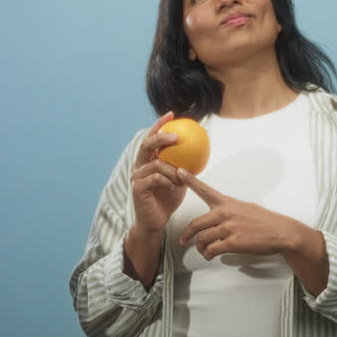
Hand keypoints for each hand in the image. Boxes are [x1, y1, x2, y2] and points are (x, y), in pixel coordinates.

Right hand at [130, 112, 187, 233]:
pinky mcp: (137, 188)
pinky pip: (156, 178)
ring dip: (172, 170)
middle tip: (177, 137)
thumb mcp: (179, 179)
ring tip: (181, 178)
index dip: (159, 125)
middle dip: (161, 137)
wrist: (156, 223)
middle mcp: (139, 166)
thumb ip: (184, 165)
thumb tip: (200, 149)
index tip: (171, 114)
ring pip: (156, 163)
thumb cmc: (167, 200)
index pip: (151, 138)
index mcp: (147, 161)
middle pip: (146, 144)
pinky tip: (174, 186)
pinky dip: (168, 180)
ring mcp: (136, 177)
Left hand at [176, 168, 304, 260]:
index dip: (191, 180)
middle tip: (183, 240)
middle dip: (186, 234)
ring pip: (202, 239)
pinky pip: (212, 250)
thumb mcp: (246, 208)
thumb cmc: (265, 221)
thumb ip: (229, 210)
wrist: (281, 232)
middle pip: (196, 224)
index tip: (179, 171)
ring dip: (200, 248)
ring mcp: (229, 228)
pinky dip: (209, 255)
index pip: (205, 190)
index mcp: (227, 203)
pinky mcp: (233, 242)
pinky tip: (211, 256)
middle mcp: (225, 213)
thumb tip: (219, 217)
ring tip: (203, 251)